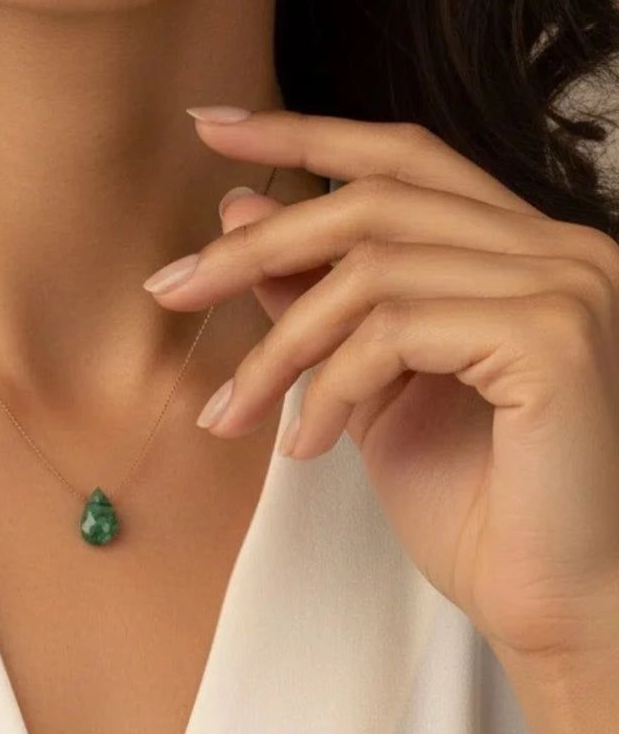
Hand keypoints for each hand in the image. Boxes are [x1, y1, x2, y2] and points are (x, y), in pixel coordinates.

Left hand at [143, 107, 618, 666]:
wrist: (556, 605)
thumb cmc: (472, 500)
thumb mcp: (365, 383)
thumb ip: (315, 297)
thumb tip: (237, 214)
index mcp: (516, 247)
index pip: (399, 156)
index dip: (300, 134)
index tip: (210, 128)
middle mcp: (554, 246)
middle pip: (370, 202)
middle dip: (254, 246)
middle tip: (170, 289)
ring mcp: (564, 284)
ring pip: (369, 271)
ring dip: (279, 346)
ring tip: (234, 412)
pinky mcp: (554, 336)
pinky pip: (394, 330)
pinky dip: (327, 387)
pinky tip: (305, 447)